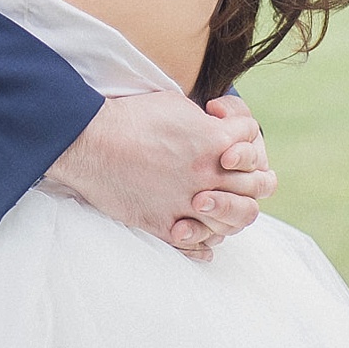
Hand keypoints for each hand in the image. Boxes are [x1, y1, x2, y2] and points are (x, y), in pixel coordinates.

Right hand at [47, 89, 276, 260]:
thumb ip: (205, 119)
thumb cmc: (130, 117)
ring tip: (222, 207)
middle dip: (254, 177)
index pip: (251, 136)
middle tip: (241, 176)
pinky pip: (200, 244)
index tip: (228, 132)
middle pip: (258, 185)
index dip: (242, 131)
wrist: (90, 143)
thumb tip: (216, 125)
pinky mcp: (167, 225)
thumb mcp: (175, 103)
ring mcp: (189, 204)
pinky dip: (205, 243)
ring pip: (236, 220)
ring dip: (234, 212)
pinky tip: (203, 237)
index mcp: (214, 141)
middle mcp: (208, 175)